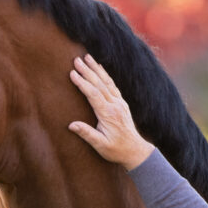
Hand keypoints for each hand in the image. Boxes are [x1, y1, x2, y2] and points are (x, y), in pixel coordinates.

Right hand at [68, 54, 154, 169]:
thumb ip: (87, 134)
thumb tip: (71, 125)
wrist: (135, 151)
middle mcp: (115, 105)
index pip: (93, 95)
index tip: (72, 73)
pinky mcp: (122, 103)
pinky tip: (100, 68)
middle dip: (87, 71)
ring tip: (87, 57)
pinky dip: (105, 75)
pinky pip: (112, 85)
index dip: (82, 83)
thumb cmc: (116, 150)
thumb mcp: (100, 145)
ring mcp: (120, 102)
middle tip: (76, 59)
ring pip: (107, 82)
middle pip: (99, 84)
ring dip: (96, 68)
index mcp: (108, 114)